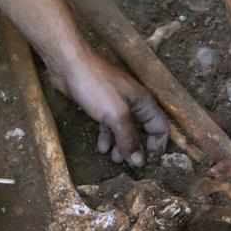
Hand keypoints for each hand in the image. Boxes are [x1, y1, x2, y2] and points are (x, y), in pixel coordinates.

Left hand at [47, 52, 169, 165]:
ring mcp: (117, 103)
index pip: (161, 127)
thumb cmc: (97, 86)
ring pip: (125, 129)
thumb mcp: (117, 115)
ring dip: (121, 145)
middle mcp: (134, 103)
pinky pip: (110, 124)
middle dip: (137, 148)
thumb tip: (139, 161)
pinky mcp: (101, 104)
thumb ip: (129, 139)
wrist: (70, 65)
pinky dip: (107, 136)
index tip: (151, 163)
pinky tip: (101, 147)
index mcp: (144, 103)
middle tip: (129, 165)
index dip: (158, 146)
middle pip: (143, 130)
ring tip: (114, 159)